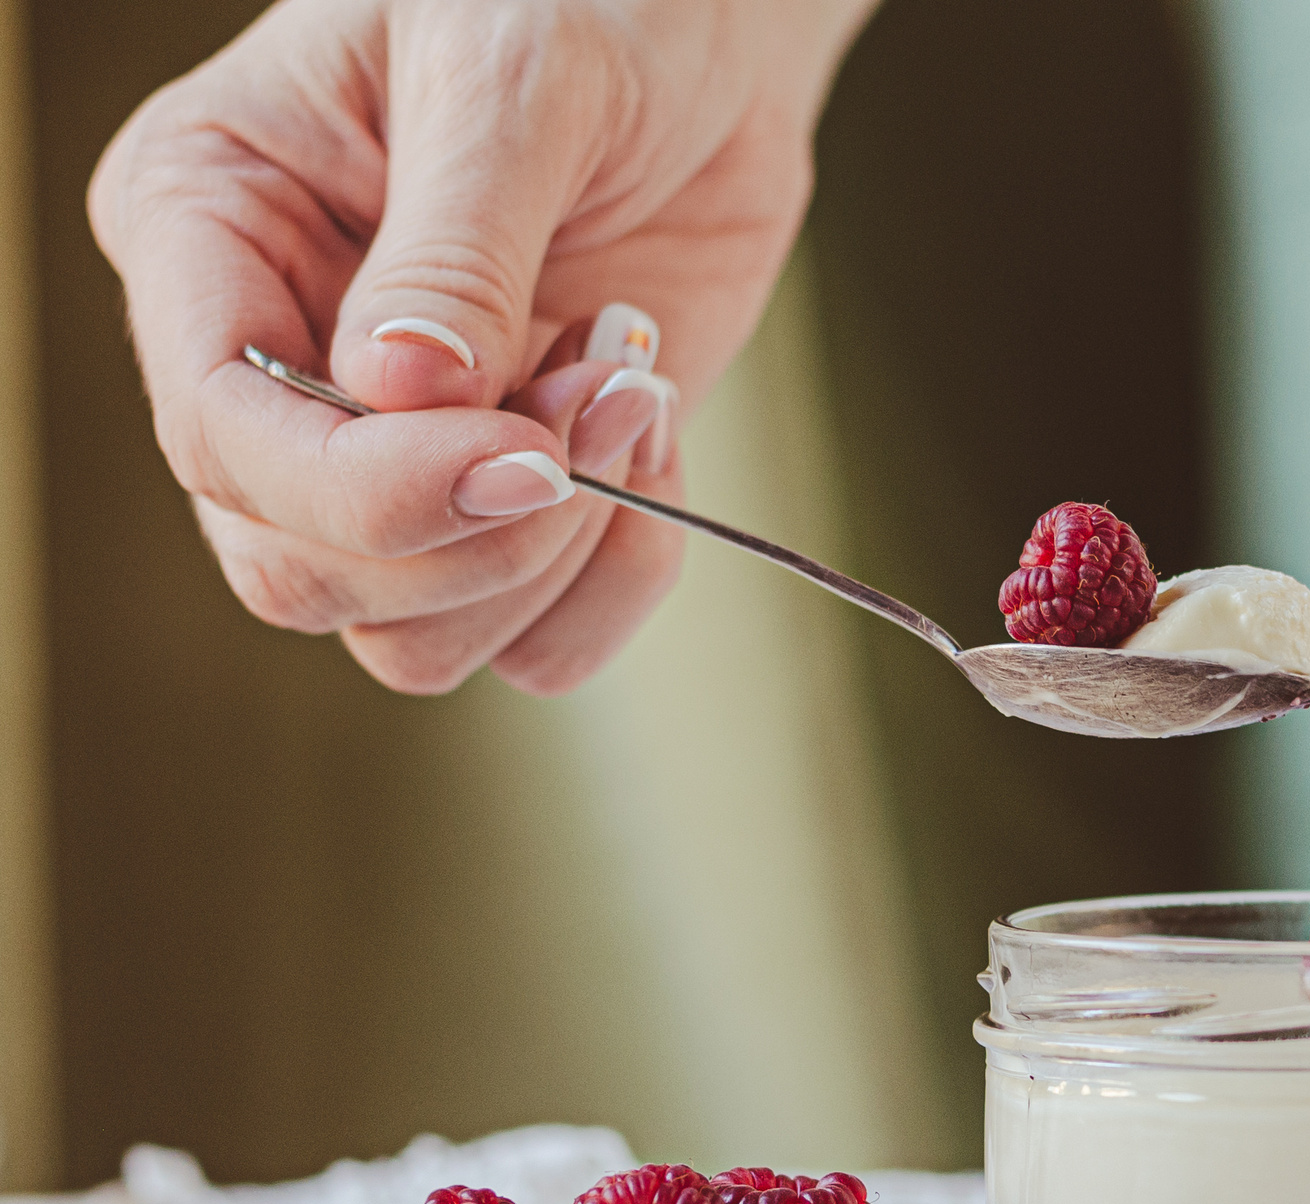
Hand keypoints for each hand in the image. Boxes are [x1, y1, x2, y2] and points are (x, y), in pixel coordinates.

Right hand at [89, 0, 872, 693]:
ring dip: (552, 558)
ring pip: (413, 635)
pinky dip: (615, 580)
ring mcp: (393, 454)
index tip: (520, 457)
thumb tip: (401, 392)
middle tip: (605, 394)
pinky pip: (536, 643)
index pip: (218, 432)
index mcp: (207, 230)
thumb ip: (457, 244)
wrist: (712, 41)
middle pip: (298, 570)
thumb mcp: (513, 78)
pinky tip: (656, 440)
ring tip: (631, 391)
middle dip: (471, 536)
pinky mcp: (512, 504)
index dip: (361, 489)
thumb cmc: (586, 5)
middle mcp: (277, 368)